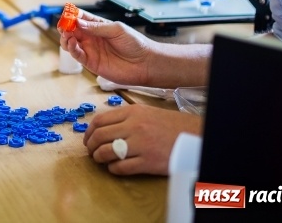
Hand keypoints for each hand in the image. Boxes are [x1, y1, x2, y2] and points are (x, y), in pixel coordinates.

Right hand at [58, 10, 151, 85]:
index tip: (66, 14)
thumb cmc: (135, 43)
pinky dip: (71, 49)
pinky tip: (71, 43)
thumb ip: (97, 27)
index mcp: (98, 26)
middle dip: (65, 26)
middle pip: (72, 30)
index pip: (81, 18)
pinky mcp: (91, 63)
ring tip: (67, 35)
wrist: (145, 63)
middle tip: (63, 26)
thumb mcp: (117, 29)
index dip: (72, 15)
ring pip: (70, 43)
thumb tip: (78, 22)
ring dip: (65, 37)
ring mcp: (90, 50)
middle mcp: (92, 37)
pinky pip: (76, 55)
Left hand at [83, 105, 201, 175]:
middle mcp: (134, 126)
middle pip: (99, 136)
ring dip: (99, 158)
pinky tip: (114, 168)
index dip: (89, 131)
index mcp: (132, 112)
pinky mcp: (147, 162)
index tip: (88, 139)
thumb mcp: (147, 113)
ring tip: (100, 160)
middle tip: (91, 151)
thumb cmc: (171, 125)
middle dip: (91, 146)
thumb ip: (127, 117)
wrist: (194, 136)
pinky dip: (113, 169)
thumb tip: (105, 127)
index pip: (100, 120)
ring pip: (106, 152)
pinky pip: (121, 167)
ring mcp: (140, 145)